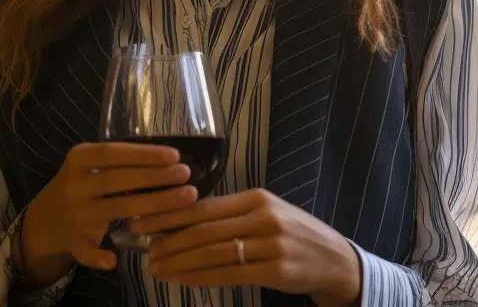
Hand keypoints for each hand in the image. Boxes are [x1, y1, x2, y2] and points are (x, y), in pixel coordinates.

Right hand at [20, 142, 196, 283]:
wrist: (45, 218)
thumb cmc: (83, 182)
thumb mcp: (91, 164)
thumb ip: (120, 160)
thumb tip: (168, 159)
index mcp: (78, 159)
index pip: (112, 153)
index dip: (143, 154)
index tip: (174, 155)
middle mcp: (73, 185)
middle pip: (118, 180)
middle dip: (155, 178)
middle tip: (185, 175)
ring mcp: (73, 214)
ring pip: (116, 210)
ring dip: (152, 205)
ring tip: (185, 197)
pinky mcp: (73, 241)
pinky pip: (87, 251)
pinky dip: (100, 257)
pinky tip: (116, 260)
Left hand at [136, 188, 360, 304]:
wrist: (332, 258)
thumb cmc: (292, 233)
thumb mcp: (266, 213)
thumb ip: (231, 215)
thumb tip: (182, 219)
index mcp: (257, 198)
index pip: (205, 206)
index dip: (171, 215)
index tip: (144, 221)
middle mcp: (264, 217)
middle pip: (205, 230)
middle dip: (170, 241)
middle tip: (145, 251)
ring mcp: (271, 244)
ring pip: (214, 253)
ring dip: (180, 262)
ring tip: (157, 268)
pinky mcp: (276, 270)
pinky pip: (229, 274)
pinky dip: (201, 277)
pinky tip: (183, 279)